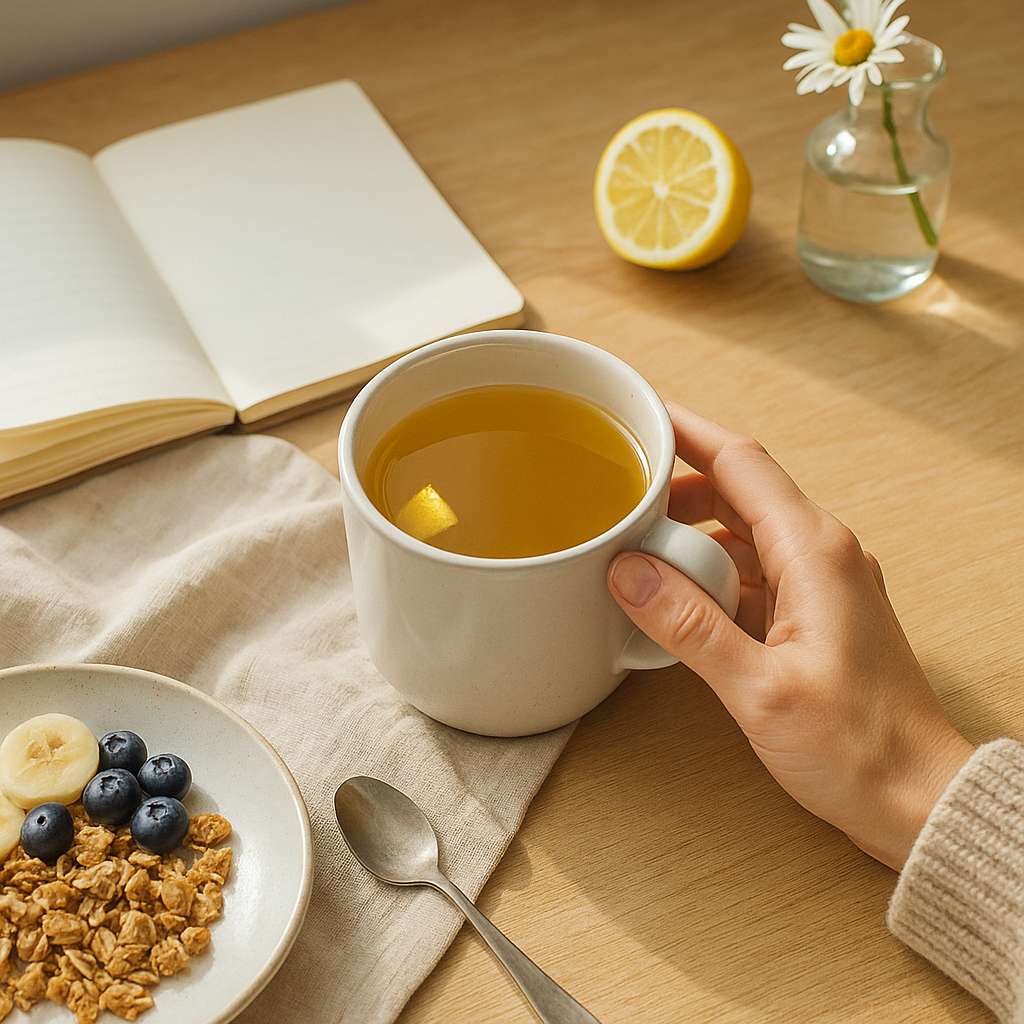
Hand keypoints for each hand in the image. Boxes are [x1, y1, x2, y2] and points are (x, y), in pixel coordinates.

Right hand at [608, 404, 973, 869]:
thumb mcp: (757, 688)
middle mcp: (823, 553)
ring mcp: (822, 581)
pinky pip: (755, 569)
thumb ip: (688, 625)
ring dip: (692, 535)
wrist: (915, 795)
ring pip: (744, 530)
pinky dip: (712, 571)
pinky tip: (679, 599)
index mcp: (814, 551)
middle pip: (738, 491)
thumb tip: (629, 573)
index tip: (641, 415)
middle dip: (676, 490)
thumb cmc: (857, 747)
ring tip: (640, 554)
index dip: (687, 432)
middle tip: (621, 502)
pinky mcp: (816, 611)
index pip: (741, 462)